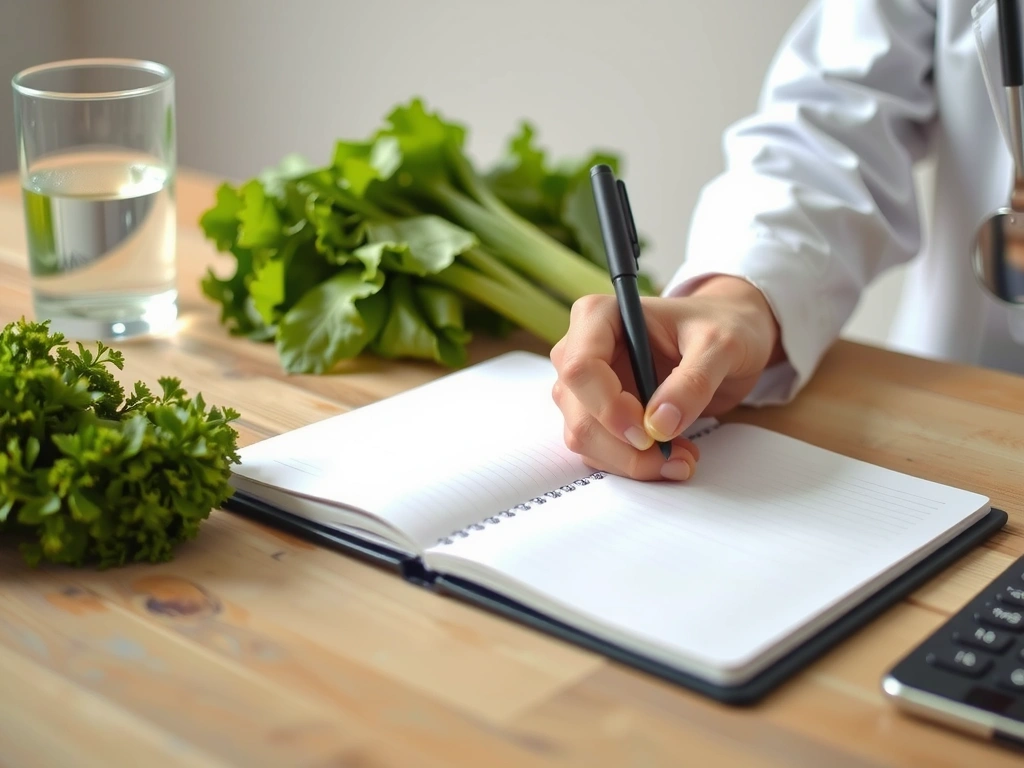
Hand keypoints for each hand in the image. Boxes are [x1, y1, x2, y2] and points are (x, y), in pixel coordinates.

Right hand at [549, 275, 783, 480]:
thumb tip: (659, 425)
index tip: (648, 433)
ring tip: (682, 458)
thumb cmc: (721, 326)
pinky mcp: (597, 414)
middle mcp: (580, 350)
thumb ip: (692, 382)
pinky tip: (672, 455)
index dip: (608, 408)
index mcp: (598, 317)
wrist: (724, 342)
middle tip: (676, 459)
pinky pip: (600, 450)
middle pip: (579, 413)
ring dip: (631, 461)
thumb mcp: (720, 346)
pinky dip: (633, 463)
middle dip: (625, 447)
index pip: (580, 369)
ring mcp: (586, 386)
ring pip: (584, 438)